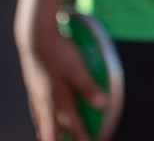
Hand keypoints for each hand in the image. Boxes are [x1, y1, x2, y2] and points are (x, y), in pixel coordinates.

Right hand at [16, 20, 106, 140]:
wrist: (35, 37)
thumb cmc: (59, 52)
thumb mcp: (77, 69)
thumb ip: (89, 87)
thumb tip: (104, 105)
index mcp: (58, 98)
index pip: (72, 122)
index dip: (81, 135)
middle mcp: (46, 99)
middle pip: (55, 125)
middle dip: (62, 138)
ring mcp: (38, 93)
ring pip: (43, 118)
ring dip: (48, 130)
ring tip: (49, 138)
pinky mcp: (34, 85)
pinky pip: (37, 107)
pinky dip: (40, 116)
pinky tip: (41, 115)